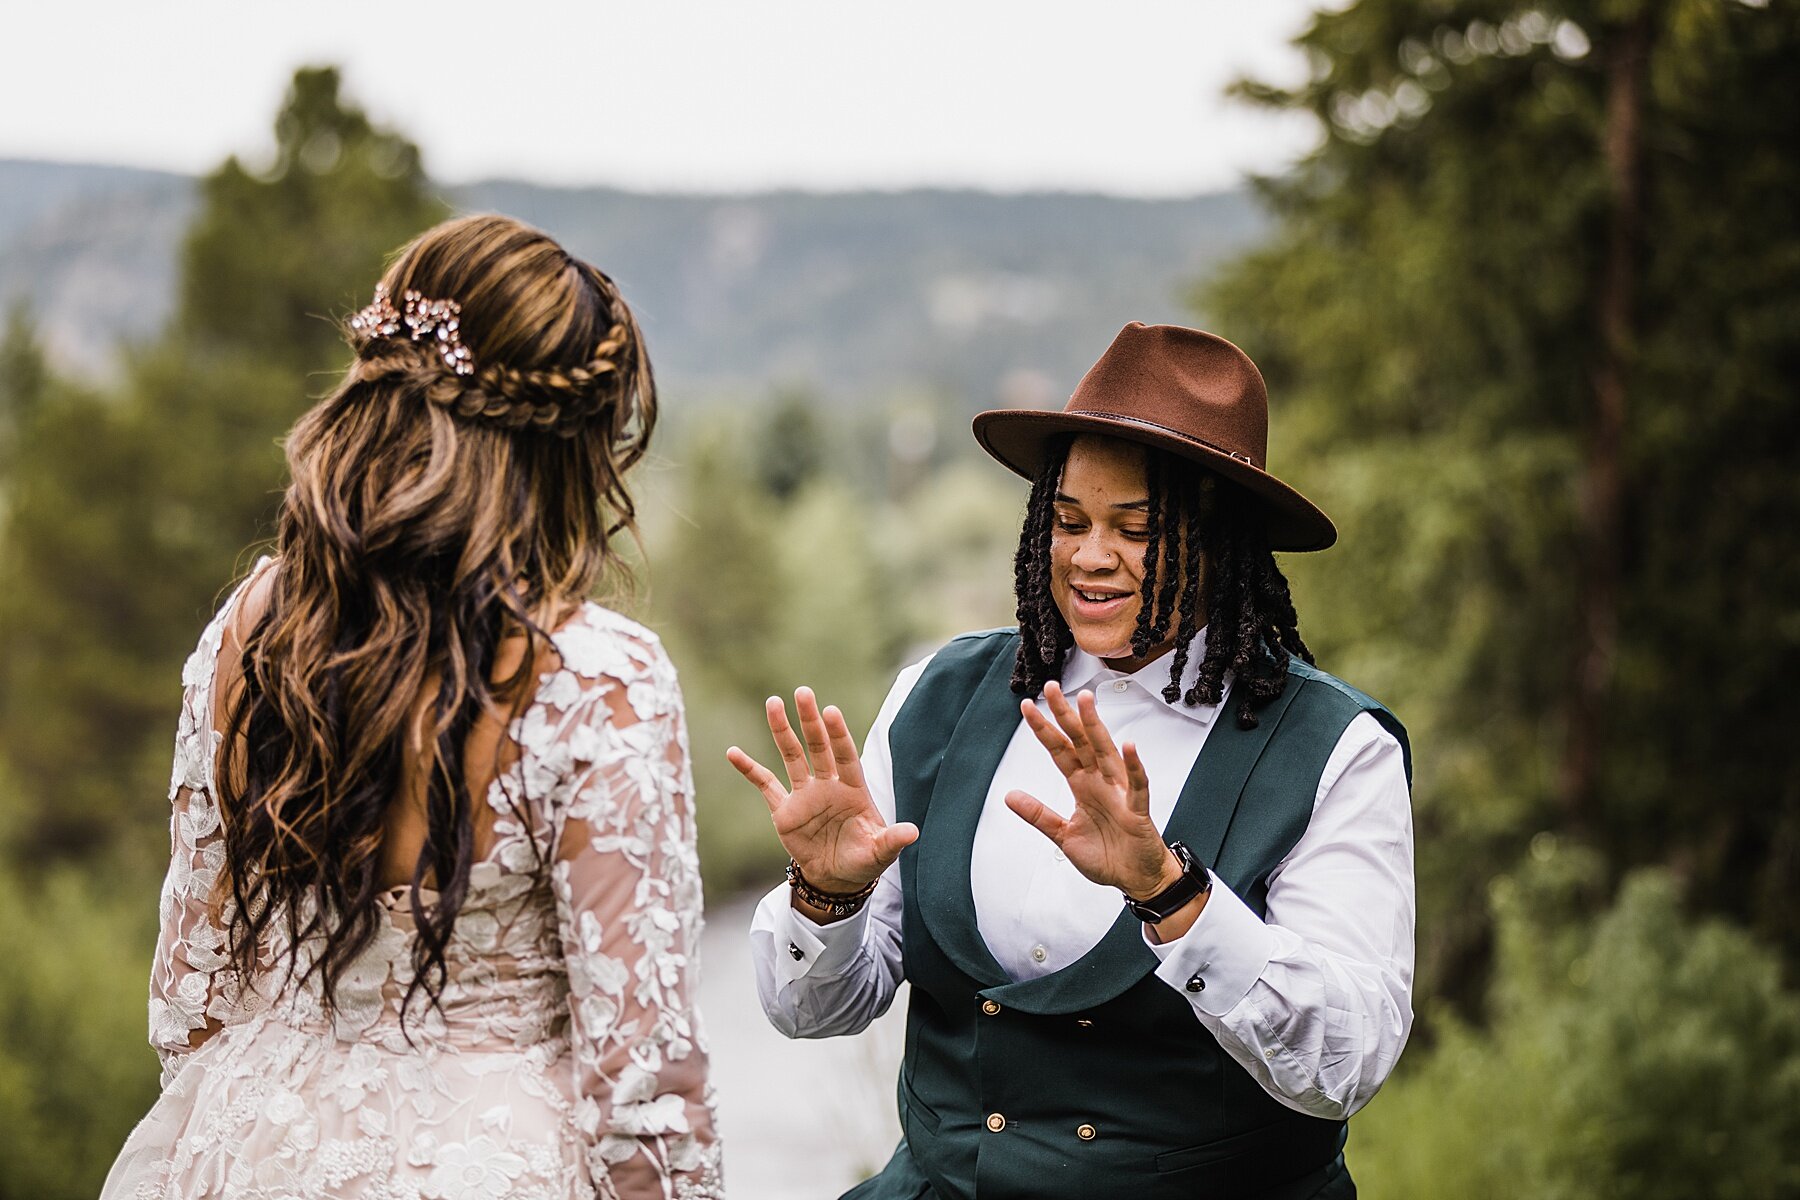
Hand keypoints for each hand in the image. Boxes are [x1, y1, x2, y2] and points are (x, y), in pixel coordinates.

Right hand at [727, 687, 918, 900]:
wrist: (837, 878)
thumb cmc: (863, 860)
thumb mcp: (879, 852)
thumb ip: (891, 840)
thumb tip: (913, 832)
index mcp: (853, 789)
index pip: (845, 756)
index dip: (838, 735)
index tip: (831, 711)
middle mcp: (828, 785)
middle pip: (818, 747)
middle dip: (811, 721)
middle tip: (802, 693)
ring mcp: (804, 795)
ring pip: (792, 756)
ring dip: (782, 731)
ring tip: (773, 703)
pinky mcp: (784, 810)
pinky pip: (764, 785)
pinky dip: (749, 769)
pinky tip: (733, 753)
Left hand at [1004, 682, 1183, 897]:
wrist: (1136, 879)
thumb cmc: (1108, 855)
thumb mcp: (1063, 836)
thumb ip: (1039, 815)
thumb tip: (1009, 796)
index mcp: (1083, 786)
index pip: (1060, 751)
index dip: (1044, 729)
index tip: (1027, 706)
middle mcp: (1100, 782)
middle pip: (1081, 742)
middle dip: (1066, 715)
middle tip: (1052, 688)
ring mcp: (1120, 793)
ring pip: (1106, 754)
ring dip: (1096, 728)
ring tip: (1086, 703)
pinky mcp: (1137, 810)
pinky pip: (1137, 785)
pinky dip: (1134, 766)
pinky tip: (1129, 747)